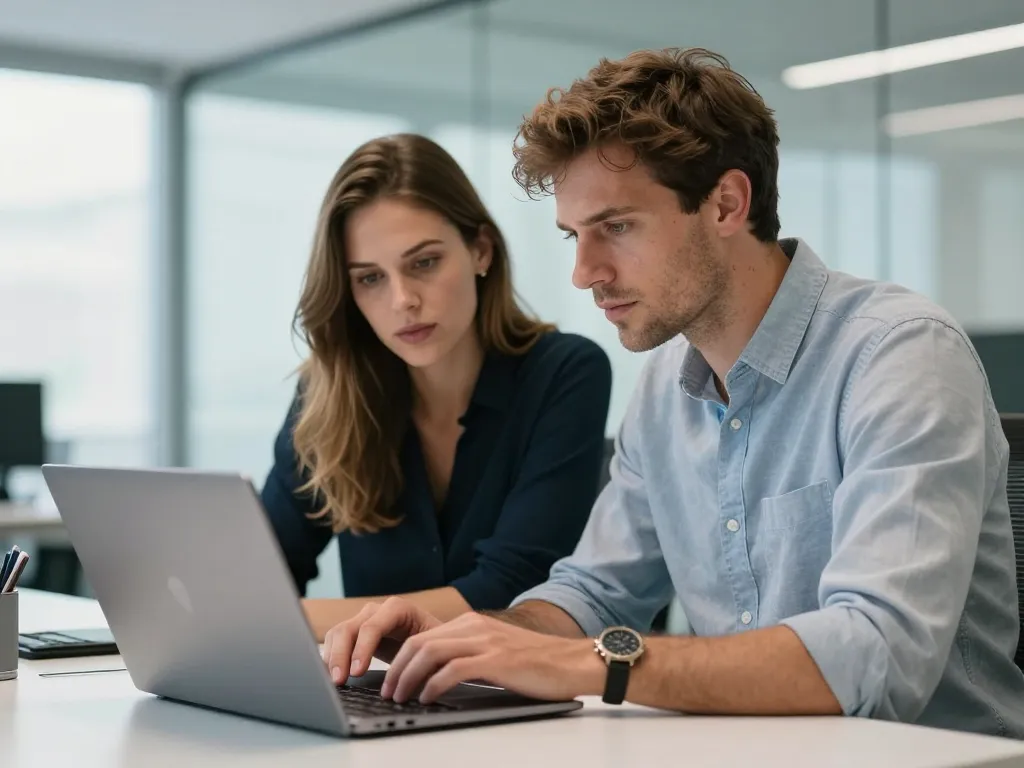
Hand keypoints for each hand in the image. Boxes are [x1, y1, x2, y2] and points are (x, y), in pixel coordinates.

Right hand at [321, 596, 442, 684]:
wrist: (431, 642)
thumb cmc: (435, 646)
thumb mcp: (432, 650)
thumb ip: (421, 659)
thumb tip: (410, 679)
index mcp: (398, 609)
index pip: (372, 626)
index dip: (362, 649)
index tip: (358, 672)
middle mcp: (376, 611)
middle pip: (349, 629)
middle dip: (341, 656)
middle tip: (339, 681)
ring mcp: (363, 620)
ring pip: (337, 634)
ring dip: (332, 658)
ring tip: (335, 682)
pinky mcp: (354, 634)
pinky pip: (334, 642)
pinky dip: (330, 659)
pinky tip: (331, 676)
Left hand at [381, 611, 603, 703]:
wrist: (573, 661)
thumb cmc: (538, 663)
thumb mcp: (496, 650)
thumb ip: (470, 654)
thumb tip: (438, 675)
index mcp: (473, 622)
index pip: (423, 636)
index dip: (401, 659)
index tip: (390, 679)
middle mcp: (475, 626)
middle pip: (420, 642)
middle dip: (397, 668)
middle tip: (387, 691)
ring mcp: (485, 641)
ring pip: (430, 653)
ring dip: (408, 677)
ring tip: (400, 697)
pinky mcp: (495, 660)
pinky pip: (452, 670)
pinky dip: (433, 685)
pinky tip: (427, 698)